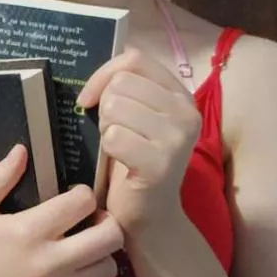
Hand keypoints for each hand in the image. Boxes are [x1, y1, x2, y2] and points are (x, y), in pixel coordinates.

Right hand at [0, 145, 123, 276]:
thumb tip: (22, 150)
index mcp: (29, 230)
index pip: (83, 202)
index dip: (82, 194)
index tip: (73, 197)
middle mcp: (49, 263)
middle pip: (110, 236)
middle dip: (106, 222)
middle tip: (91, 221)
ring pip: (107, 268)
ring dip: (100, 254)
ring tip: (83, 249)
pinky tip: (72, 276)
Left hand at [77, 48, 200, 237]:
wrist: (151, 217)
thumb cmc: (136, 163)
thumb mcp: (137, 117)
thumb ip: (129, 88)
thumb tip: (101, 74)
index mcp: (181, 95)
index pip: (135, 59)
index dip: (104, 74)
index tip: (89, 99)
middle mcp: (186, 112)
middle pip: (121, 83)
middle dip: (105, 108)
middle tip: (114, 134)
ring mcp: (177, 137)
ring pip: (115, 107)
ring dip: (106, 129)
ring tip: (119, 148)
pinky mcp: (161, 163)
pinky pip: (114, 137)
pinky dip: (107, 150)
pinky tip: (120, 164)